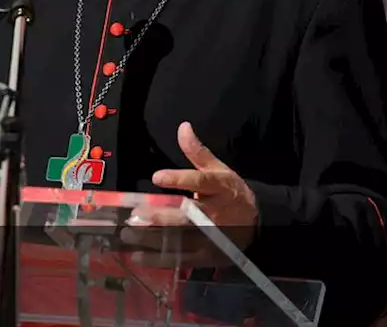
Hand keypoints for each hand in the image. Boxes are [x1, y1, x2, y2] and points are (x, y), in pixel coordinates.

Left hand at [126, 122, 257, 260]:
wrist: (257, 221)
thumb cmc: (230, 191)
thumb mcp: (218, 169)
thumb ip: (197, 151)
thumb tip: (182, 127)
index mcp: (219, 188)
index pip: (199, 182)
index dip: (179, 179)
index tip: (156, 177)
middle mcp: (215, 213)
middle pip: (188, 216)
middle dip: (161, 217)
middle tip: (135, 216)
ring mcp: (211, 237)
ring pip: (182, 239)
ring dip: (154, 239)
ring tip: (129, 235)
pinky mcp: (207, 255)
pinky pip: (181, 258)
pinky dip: (159, 259)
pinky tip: (138, 255)